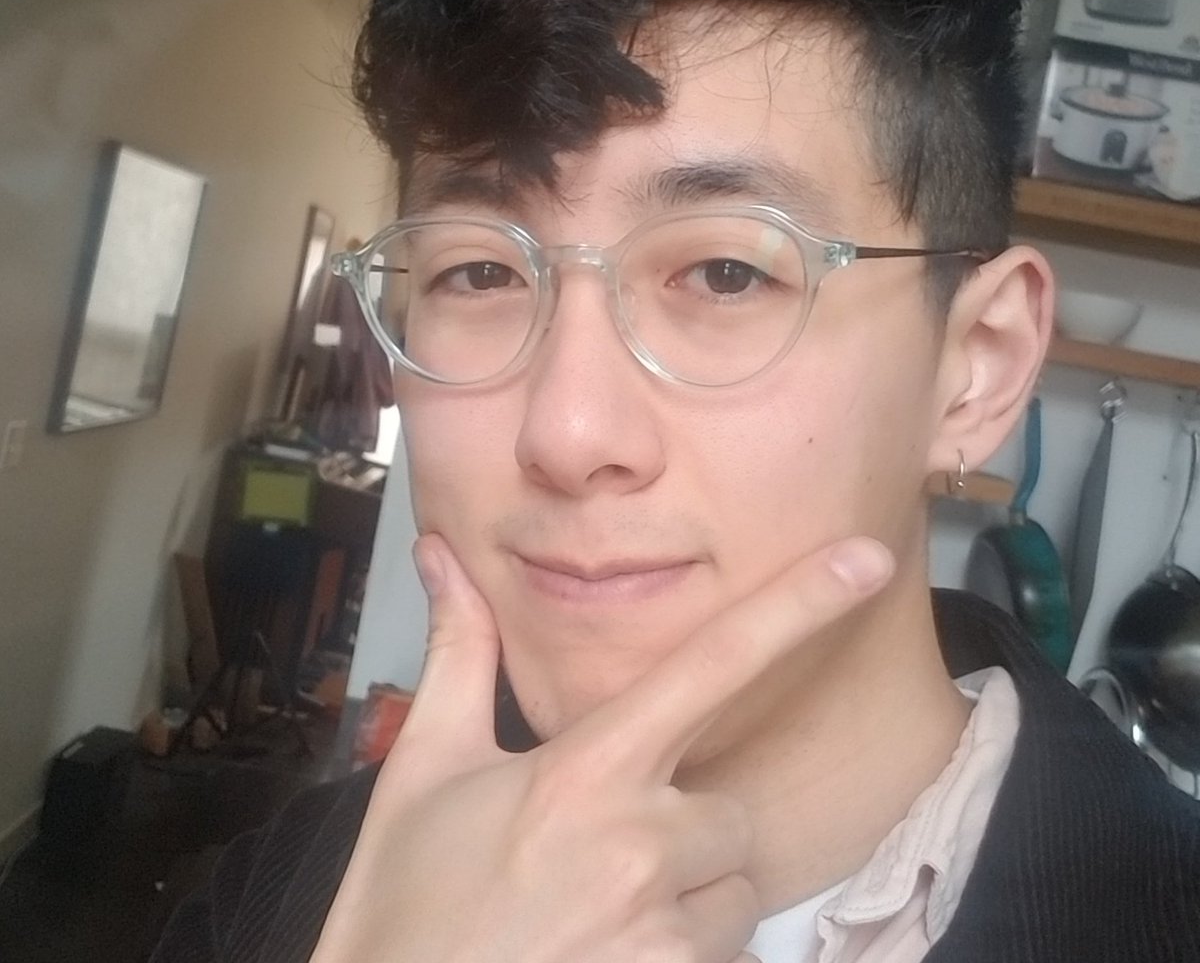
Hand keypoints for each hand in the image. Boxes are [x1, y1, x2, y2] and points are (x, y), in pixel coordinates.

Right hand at [310, 534, 894, 962]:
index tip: (868, 558)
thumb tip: (442, 552)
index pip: (712, 665)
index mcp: (588, 771)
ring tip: (595, 920)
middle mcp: (643, 847)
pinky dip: (678, 959)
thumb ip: (459, 654)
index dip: (798, 605)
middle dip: (687, 832)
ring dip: (687, 904)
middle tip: (597, 861)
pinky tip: (603, 957)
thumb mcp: (425, 771)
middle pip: (732, 815)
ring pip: (733, 897)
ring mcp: (665, 940)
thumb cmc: (403, 902)